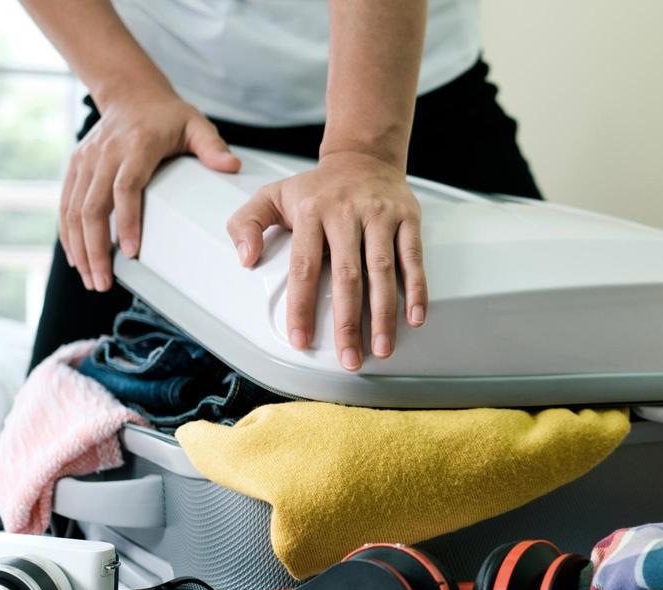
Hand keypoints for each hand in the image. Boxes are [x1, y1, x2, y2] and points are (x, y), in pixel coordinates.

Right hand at [60, 93, 239, 290]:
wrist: (129, 93)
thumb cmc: (167, 115)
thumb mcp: (195, 124)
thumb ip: (212, 146)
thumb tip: (232, 166)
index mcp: (136, 146)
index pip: (125, 188)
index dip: (125, 221)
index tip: (130, 252)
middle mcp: (104, 154)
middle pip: (92, 206)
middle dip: (96, 248)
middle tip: (105, 281)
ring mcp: (86, 161)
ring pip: (73, 210)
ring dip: (80, 248)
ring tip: (92, 280)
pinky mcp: (75, 167)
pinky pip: (65, 204)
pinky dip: (68, 234)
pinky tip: (78, 260)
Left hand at [226, 151, 426, 370]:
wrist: (364, 156)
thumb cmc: (318, 188)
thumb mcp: (273, 195)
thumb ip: (246, 223)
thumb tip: (245, 259)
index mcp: (310, 212)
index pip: (304, 266)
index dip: (303, 306)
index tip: (302, 340)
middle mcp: (345, 213)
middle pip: (347, 275)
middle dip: (348, 322)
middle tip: (350, 359)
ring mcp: (379, 215)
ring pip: (382, 270)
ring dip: (384, 313)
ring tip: (382, 348)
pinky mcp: (407, 218)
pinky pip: (412, 257)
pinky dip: (416, 288)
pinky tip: (414, 317)